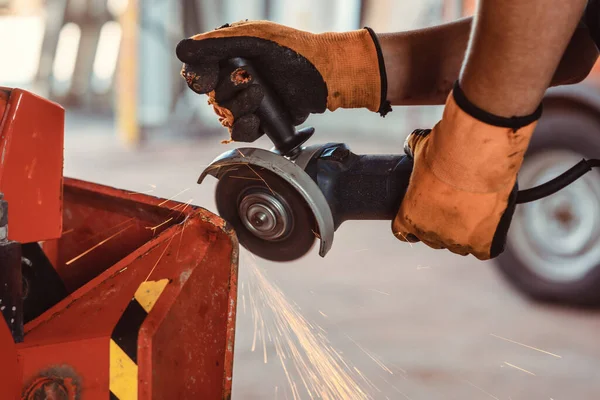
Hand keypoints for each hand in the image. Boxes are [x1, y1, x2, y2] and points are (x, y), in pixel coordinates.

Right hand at [175, 20, 390, 141]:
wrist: (325, 75)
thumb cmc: (293, 51)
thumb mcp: (254, 40)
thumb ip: (217, 45)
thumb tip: (181, 49)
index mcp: (229, 55)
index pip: (198, 70)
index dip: (199, 78)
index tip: (209, 80)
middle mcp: (234, 78)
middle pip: (210, 96)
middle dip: (228, 92)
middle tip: (252, 82)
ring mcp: (247, 100)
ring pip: (224, 115)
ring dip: (239, 108)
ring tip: (261, 96)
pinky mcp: (260, 120)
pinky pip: (240, 132)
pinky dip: (245, 128)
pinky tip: (257, 120)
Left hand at [392, 82, 539, 259]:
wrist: (474, 157)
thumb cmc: (445, 153)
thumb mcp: (420, 148)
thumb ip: (412, 149)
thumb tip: (410, 143)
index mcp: (409, 216)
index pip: (403, 232)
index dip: (414, 224)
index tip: (423, 214)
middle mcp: (430, 233)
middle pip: (432, 240)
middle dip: (440, 227)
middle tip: (452, 208)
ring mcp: (456, 240)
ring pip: (459, 246)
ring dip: (464, 233)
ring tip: (473, 212)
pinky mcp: (482, 242)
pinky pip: (483, 251)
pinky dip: (487, 241)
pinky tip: (489, 226)